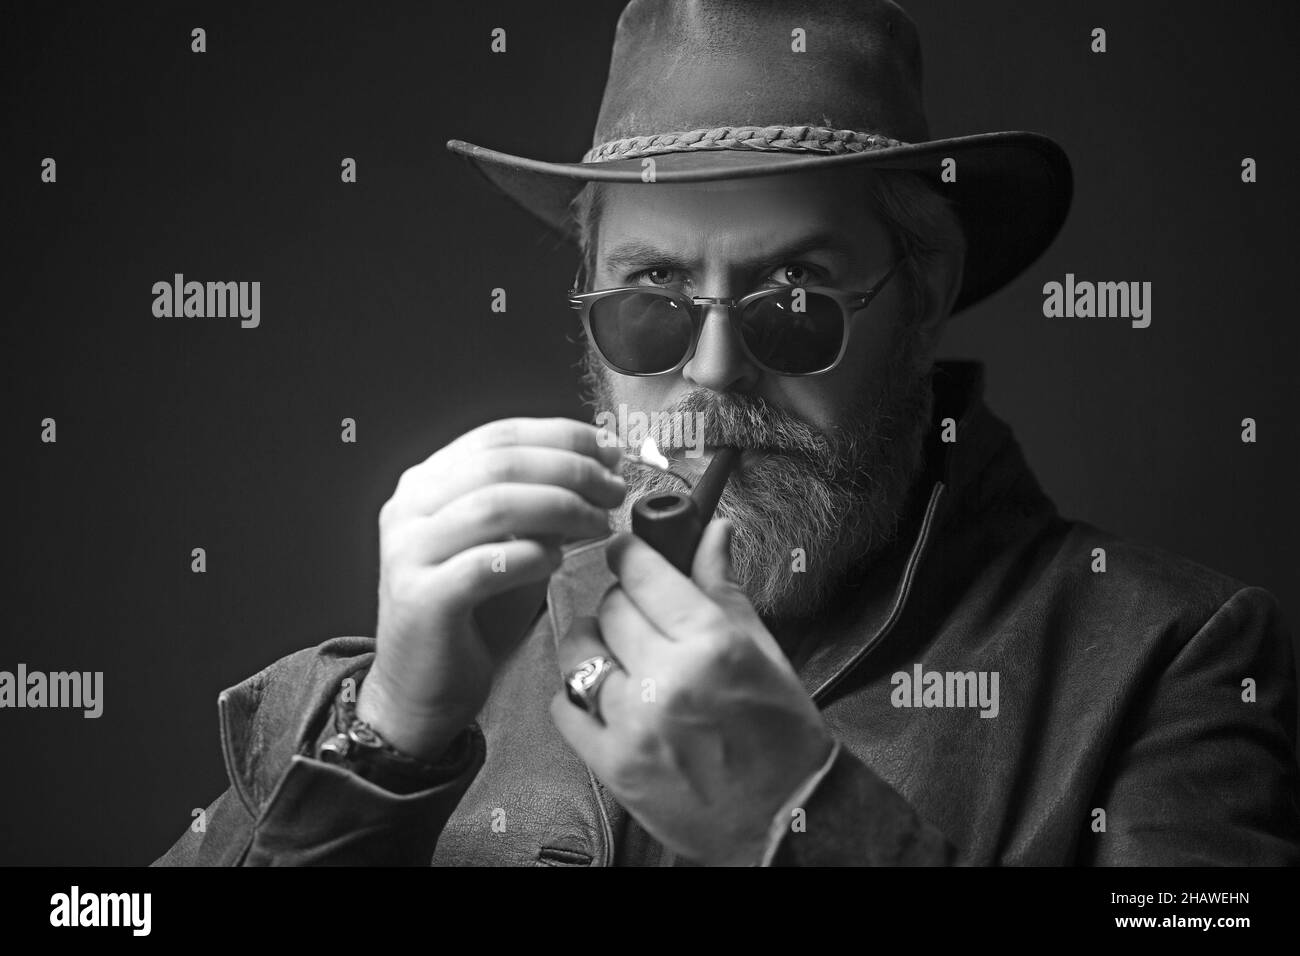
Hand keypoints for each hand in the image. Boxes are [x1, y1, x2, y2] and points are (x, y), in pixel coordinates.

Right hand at [359, 418, 625, 760]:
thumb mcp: (508, 544)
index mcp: (428, 482)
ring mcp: (408, 551)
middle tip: (614, 489)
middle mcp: (410, 508)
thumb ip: (538, 506)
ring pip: (494, 506)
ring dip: (560, 508)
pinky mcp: (419, 598)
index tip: (610, 450)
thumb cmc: (472, 616)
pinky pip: (484, 564)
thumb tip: (598, 471)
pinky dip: (530, 556)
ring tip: (598, 524)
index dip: (562, 437)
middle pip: (501, 465)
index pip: (500, 435)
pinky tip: (557, 562)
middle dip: (571, 471)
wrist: (422, 689)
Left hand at [550, 518, 834, 865]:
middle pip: (611, 609)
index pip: (645, 574)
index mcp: (711, 644)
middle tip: (637, 613)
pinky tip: (601, 693)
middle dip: (621, 603)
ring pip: (579, 653)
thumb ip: (724, 590)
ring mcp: (633, 723)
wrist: (785, 820)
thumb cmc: (783, 737)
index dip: (629, 554)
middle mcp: (667, 679)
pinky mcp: (612, 764)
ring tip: (615, 651)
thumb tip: (712, 532)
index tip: (624, 551)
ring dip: (593, 643)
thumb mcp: (764, 653)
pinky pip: (566, 707)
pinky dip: (577, 694)